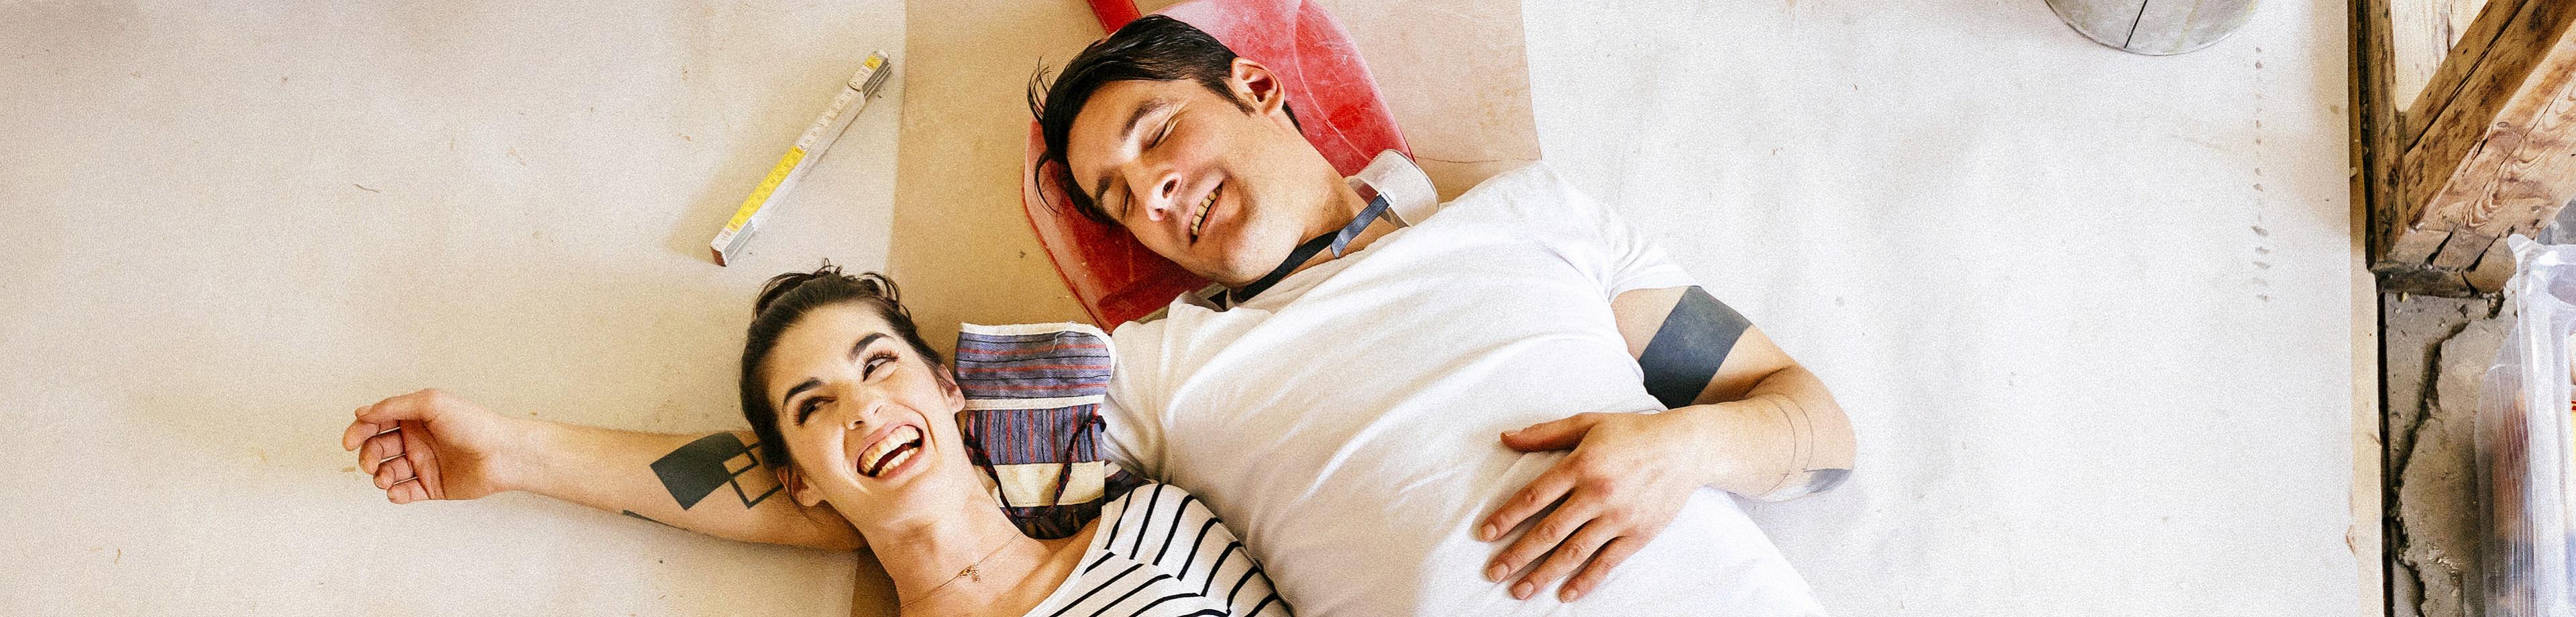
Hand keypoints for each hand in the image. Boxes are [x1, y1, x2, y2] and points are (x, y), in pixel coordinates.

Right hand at [339, 388, 517, 502]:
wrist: (502, 454)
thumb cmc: (473, 423)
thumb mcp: (431, 403)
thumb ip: (394, 406)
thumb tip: (361, 412)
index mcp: (415, 418)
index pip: (376, 423)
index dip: (358, 432)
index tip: (348, 442)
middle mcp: (417, 440)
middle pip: (377, 449)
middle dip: (368, 456)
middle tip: (371, 464)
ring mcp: (424, 464)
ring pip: (387, 472)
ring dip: (379, 476)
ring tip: (386, 479)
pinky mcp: (432, 487)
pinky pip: (404, 493)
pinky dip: (395, 494)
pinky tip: (396, 492)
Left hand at [1480, 409, 1715, 601]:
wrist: (1686, 448)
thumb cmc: (1632, 433)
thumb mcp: (1588, 422)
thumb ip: (1544, 433)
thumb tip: (1505, 436)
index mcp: (1581, 464)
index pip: (1534, 496)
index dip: (1507, 517)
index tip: (1485, 535)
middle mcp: (1598, 493)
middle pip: (1549, 531)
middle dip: (1517, 555)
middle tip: (1493, 573)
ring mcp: (1620, 517)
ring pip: (1574, 553)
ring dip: (1544, 574)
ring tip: (1519, 591)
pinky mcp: (1639, 534)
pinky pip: (1607, 563)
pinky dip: (1586, 581)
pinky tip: (1565, 594)